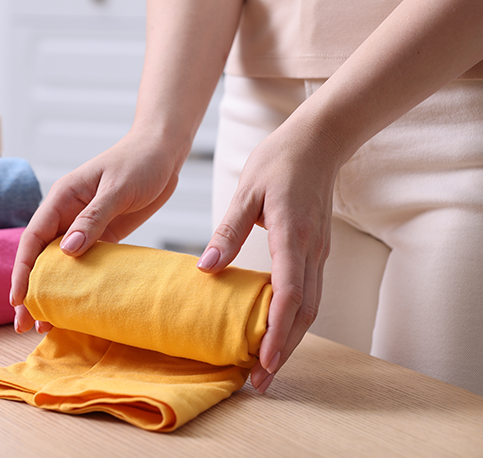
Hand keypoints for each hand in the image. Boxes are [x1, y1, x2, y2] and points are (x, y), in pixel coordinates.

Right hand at [10, 130, 185, 333]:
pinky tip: (76, 307)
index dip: (23, 271)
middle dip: (31, 290)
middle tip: (25, 324)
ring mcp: (83, 226)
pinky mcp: (103, 234)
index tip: (18, 299)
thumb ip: (93, 218)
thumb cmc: (139, 161)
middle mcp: (66, 214)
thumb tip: (67, 251)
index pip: (33, 239)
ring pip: (60, 265)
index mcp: (61, 198)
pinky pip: (85, 264)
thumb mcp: (117, 189)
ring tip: (46, 325)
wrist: (163, 151)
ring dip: (53, 293)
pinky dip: (78, 286)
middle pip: (40, 257)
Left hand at [197, 119, 336, 392]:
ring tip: (267, 367)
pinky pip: (309, 293)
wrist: (316, 142)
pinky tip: (276, 330)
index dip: (277, 332)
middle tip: (261, 381)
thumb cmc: (279, 162)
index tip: (263, 361)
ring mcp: (319, 253)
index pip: (289, 296)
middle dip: (284, 350)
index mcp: (293, 237)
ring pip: (310, 308)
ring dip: (291, 339)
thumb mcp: (246, 192)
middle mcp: (312, 252)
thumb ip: (227, 232)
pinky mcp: (316, 251)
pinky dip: (295, 319)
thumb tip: (206, 268)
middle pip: (303, 313)